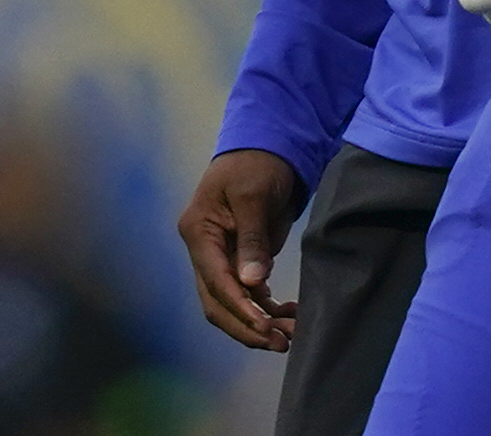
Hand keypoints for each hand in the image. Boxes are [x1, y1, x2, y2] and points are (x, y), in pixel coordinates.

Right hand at [176, 148, 301, 350]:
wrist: (268, 147)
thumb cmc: (256, 163)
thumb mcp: (254, 195)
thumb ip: (252, 239)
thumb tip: (252, 283)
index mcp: (198, 231)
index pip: (215, 280)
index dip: (239, 307)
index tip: (264, 326)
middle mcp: (203, 250)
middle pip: (218, 302)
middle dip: (247, 326)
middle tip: (280, 343)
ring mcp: (220, 257)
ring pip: (233, 304)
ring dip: (260, 323)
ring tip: (292, 335)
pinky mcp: (240, 260)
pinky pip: (249, 294)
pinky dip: (267, 309)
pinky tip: (290, 315)